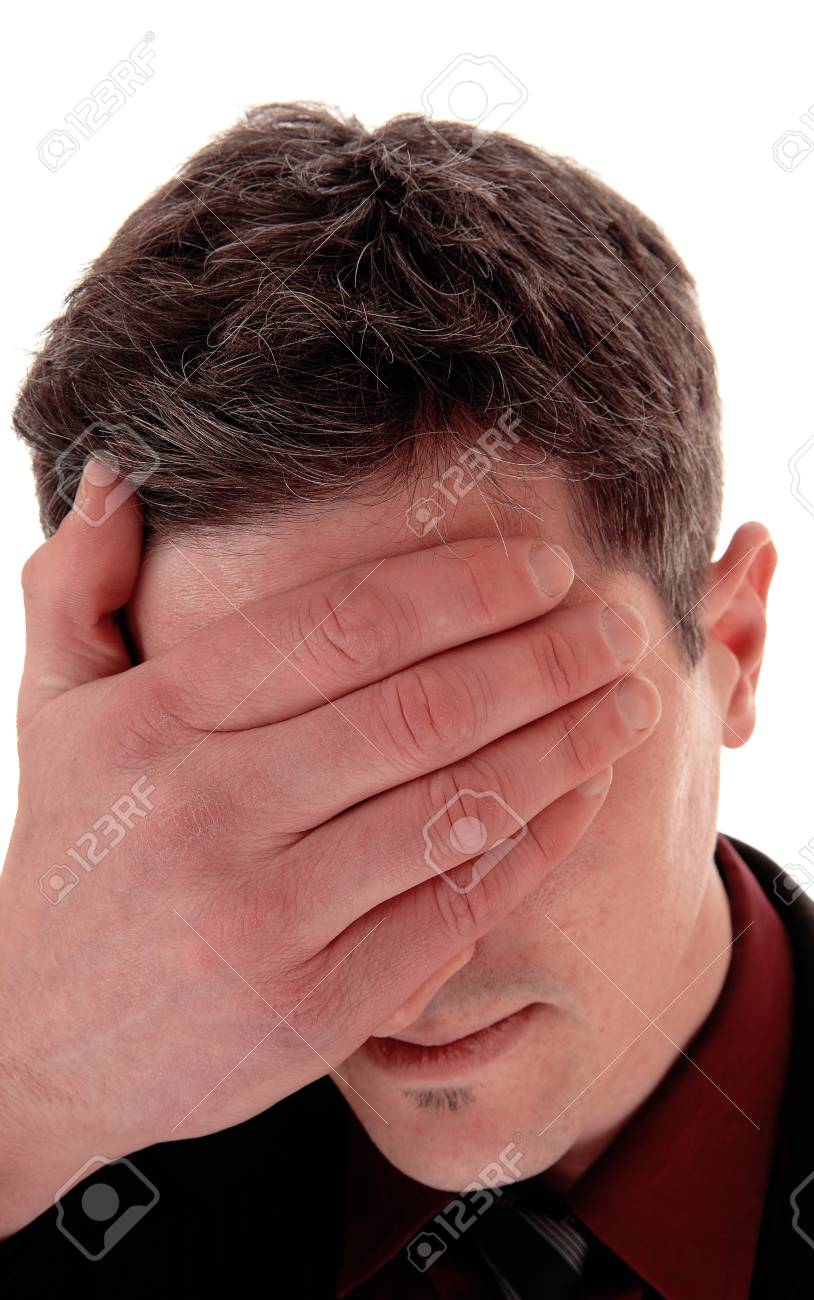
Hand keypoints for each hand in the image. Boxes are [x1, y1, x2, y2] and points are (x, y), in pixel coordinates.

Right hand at [0, 462, 659, 1234]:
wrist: (38, 1049)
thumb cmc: (68, 862)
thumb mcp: (50, 717)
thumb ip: (74, 589)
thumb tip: (118, 474)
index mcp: (153, 726)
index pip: (339, 627)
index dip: (462, 587)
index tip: (545, 568)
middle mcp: (207, 816)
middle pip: (419, 710)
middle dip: (544, 659)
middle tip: (620, 628)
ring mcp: (264, 920)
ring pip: (452, 808)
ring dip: (562, 747)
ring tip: (628, 704)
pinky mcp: (312, 1007)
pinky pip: (451, 909)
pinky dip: (532, 848)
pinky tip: (582, 800)